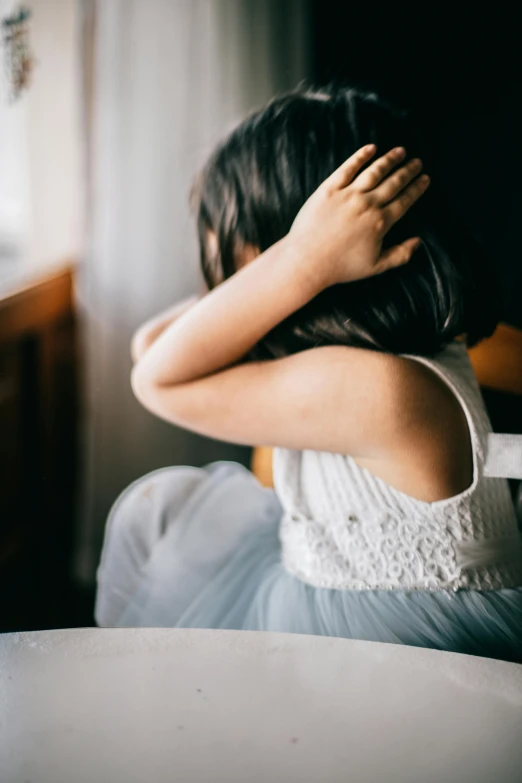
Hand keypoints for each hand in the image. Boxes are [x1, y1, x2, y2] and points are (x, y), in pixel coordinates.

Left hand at [288, 145, 429, 287]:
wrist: (307, 261)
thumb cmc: (340, 267)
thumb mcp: (375, 267)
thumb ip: (400, 255)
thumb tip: (418, 243)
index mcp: (381, 222)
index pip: (405, 200)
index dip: (416, 188)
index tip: (425, 179)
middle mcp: (368, 204)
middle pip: (394, 182)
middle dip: (408, 171)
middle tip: (417, 162)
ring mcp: (348, 195)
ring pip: (374, 171)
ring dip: (390, 159)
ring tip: (400, 152)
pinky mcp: (329, 189)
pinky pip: (348, 168)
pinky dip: (360, 156)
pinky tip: (371, 148)